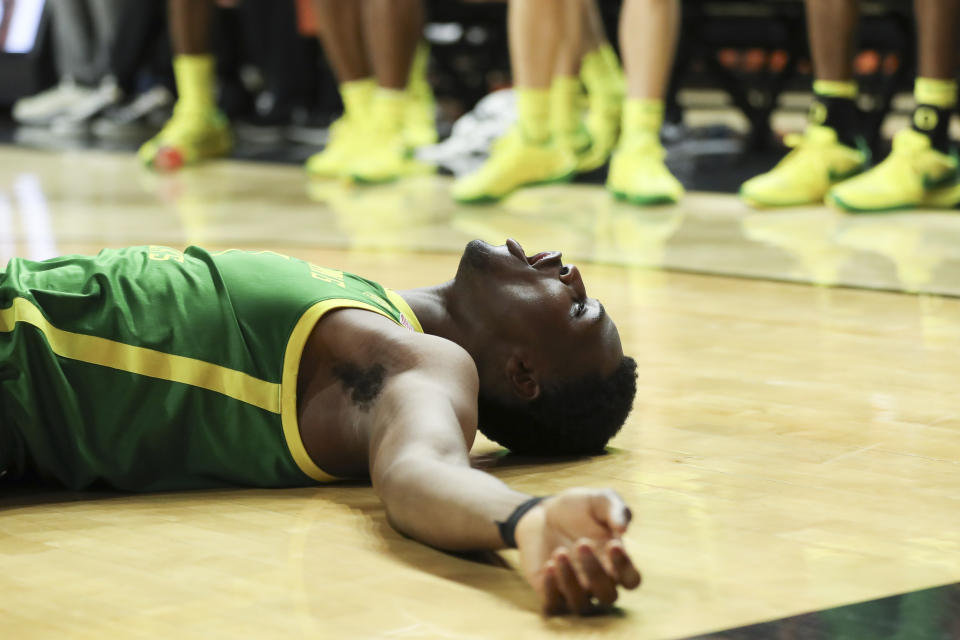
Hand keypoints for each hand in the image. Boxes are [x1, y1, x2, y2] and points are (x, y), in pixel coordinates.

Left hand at [514, 488, 640, 615]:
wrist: (543, 513)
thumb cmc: (579, 508)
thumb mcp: (600, 500)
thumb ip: (616, 509)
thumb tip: (623, 529)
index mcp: (616, 564)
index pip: (632, 580)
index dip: (625, 567)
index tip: (613, 544)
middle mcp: (598, 582)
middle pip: (608, 596)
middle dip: (596, 572)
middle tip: (581, 543)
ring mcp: (575, 590)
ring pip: (581, 605)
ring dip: (571, 582)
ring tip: (560, 552)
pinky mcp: (551, 592)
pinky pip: (554, 606)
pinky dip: (552, 591)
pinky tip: (548, 566)